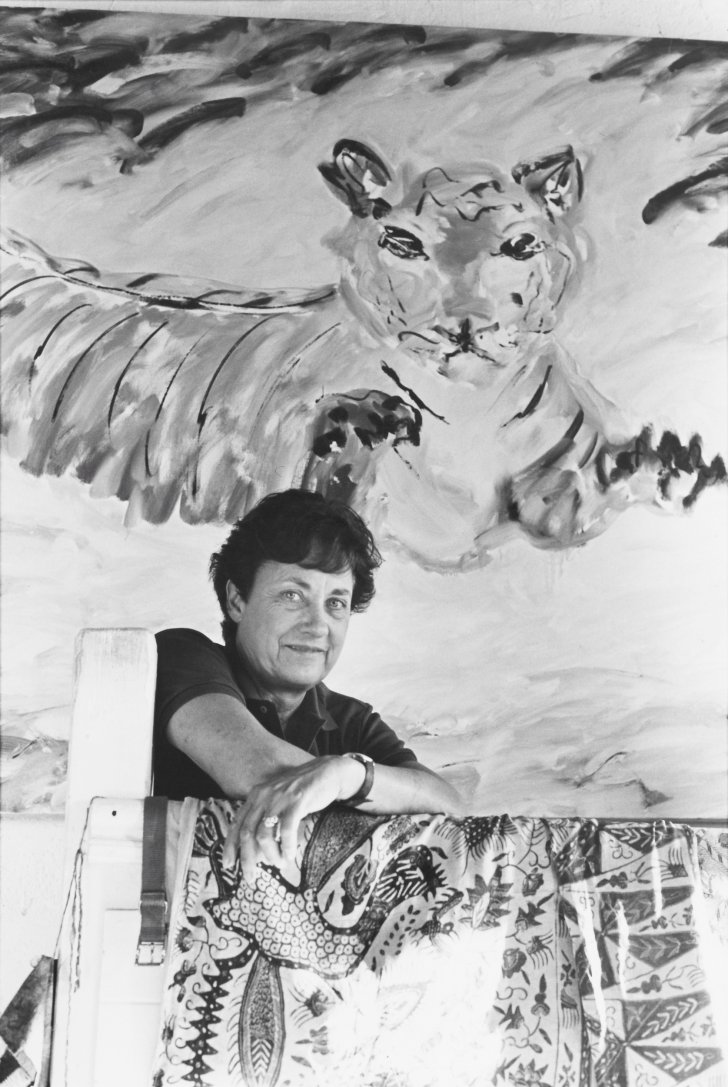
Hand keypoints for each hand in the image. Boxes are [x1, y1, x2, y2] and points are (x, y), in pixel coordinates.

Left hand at [221, 755, 363, 881]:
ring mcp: (279, 798)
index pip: (237, 823)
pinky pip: (286, 830)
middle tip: (251, 877)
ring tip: (280, 864)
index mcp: (256, 795)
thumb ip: (265, 817)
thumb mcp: (278, 800)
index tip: (227, 864)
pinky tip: (290, 855)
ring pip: (264, 834)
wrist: (327, 772)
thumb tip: (256, 850)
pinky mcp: (297, 801)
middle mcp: (264, 796)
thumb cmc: (302, 792)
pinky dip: (287, 847)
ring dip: (271, 855)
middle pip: (247, 832)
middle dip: (247, 858)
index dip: (230, 845)